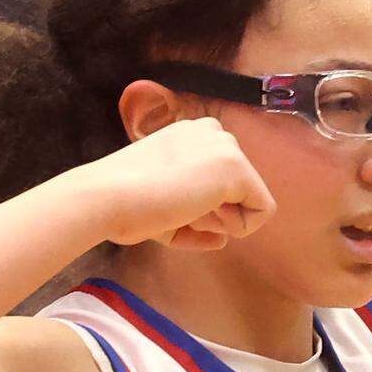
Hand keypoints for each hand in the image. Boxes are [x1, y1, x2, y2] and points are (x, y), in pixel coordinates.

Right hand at [89, 117, 276, 249]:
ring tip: (184, 210)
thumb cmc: (126, 205)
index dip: (204, 209)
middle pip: (237, 190)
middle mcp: (212, 131)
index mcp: (192, 135)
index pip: (220, 181)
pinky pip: (262, 211)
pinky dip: (239, 227)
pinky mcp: (236, 167)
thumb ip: (195, 219)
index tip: (175, 209)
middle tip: (178, 211)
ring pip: (249, 199)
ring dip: (220, 220)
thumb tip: (223, 239)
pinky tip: (202, 215)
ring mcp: (225, 146)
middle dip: (213, 214)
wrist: (108, 197)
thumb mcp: (165, 207)